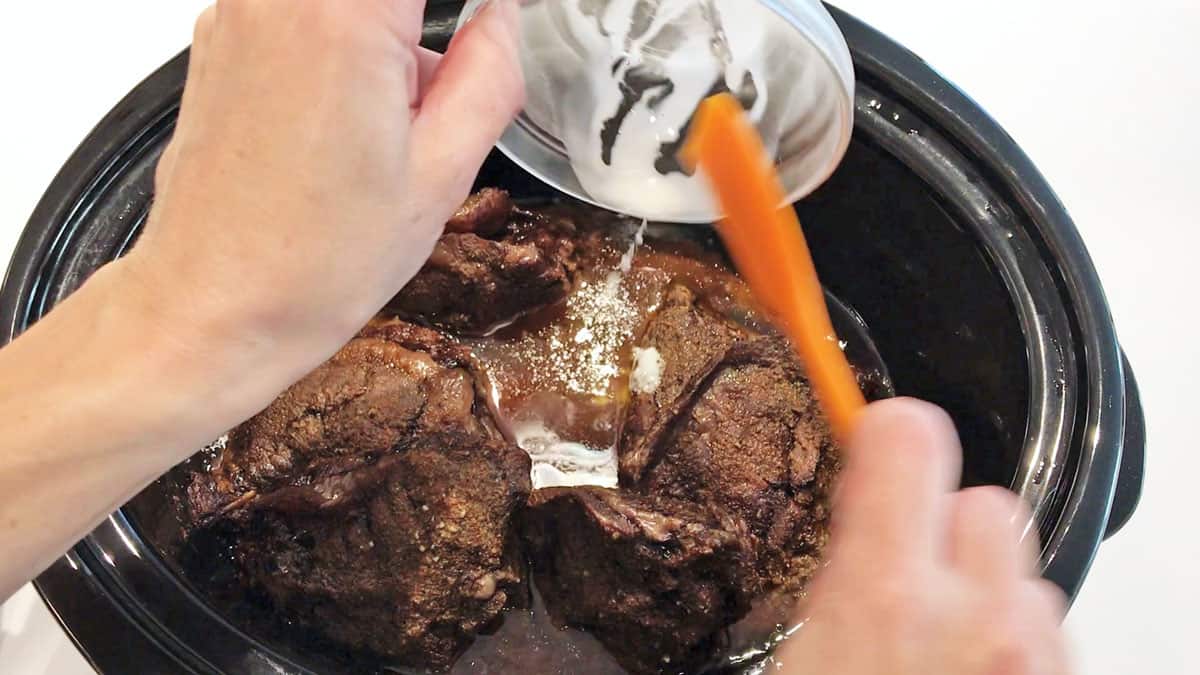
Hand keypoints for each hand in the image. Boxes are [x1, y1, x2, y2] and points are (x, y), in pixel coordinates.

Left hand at [0, 1, 522, 598]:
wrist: (214, 307)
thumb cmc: (312, 262)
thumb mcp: (441, 174)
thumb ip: (489, 72)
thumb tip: (502, 18)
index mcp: (344, 17)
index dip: (468, 10)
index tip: (483, 30)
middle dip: (421, 28)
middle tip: (438, 90)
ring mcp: (238, 13)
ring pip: (343, 2)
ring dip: (384, 33)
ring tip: (393, 111)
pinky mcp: (219, 40)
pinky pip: (302, 12)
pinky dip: (340, 41)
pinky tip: (347, 117)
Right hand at [776, 399, 1070, 674]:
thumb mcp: (796, 660)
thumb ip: (832, 584)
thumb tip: (848, 538)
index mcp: (886, 599)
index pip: (906, 439)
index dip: (884, 432)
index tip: (869, 443)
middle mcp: (977, 616)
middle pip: (982, 502)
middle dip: (942, 525)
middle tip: (900, 578)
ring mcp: (1034, 653)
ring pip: (1023, 568)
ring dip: (984, 588)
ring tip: (939, 639)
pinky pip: (1051, 626)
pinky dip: (1013, 636)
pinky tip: (969, 668)